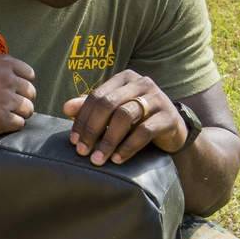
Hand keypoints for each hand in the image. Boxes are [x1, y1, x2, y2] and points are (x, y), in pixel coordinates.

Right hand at [0, 56, 35, 136]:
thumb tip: (6, 77)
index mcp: (2, 63)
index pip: (28, 74)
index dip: (21, 85)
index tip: (13, 92)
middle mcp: (7, 79)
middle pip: (30, 93)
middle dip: (21, 101)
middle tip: (7, 108)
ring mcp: (5, 100)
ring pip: (28, 110)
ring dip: (17, 115)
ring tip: (2, 118)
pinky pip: (18, 124)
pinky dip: (9, 127)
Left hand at [64, 70, 185, 164]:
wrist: (173, 129)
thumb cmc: (138, 119)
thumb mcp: (115, 112)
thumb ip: (93, 107)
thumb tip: (66, 107)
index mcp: (125, 79)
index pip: (97, 96)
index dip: (82, 119)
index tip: (73, 141)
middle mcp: (141, 83)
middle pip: (109, 104)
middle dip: (92, 130)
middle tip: (82, 151)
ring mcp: (157, 98)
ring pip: (125, 116)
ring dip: (108, 140)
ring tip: (98, 159)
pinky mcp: (168, 117)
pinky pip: (144, 131)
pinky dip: (128, 147)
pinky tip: (117, 159)